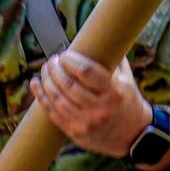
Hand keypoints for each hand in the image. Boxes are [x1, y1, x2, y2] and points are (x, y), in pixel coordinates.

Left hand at [27, 49, 153, 158]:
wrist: (133, 135)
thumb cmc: (127, 101)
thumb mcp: (127, 79)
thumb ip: (115, 59)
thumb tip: (101, 35)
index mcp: (113, 91)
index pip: (86, 71)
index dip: (70, 60)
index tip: (64, 55)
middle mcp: (100, 108)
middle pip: (68, 84)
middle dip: (55, 69)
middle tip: (52, 61)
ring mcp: (87, 123)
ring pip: (57, 99)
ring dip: (46, 81)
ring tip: (45, 70)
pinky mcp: (76, 133)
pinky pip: (53, 114)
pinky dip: (41, 97)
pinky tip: (36, 85)